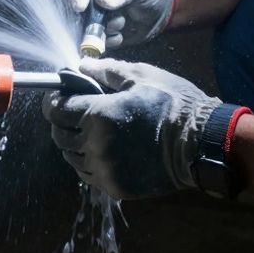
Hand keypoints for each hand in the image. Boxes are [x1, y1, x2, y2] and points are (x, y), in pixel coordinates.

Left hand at [42, 58, 219, 198]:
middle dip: (61, 122)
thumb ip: (107, 70)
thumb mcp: (142, 76)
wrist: (200, 144)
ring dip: (74, 143)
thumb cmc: (174, 104)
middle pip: (59, 135)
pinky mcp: (115, 187)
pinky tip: (102, 150)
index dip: (53, 101)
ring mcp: (105, 169)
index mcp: (99, 114)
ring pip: (71, 158)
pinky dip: (88, 161)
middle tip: (73, 112)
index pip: (57, 110)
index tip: (57, 97)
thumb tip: (81, 65)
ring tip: (90, 132)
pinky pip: (88, 174)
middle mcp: (95, 145)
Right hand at [62, 0, 173, 47]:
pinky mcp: (92, 27)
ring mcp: (88, 7)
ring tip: (121, 22)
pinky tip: (120, 33)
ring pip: (81, 22)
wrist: (157, 14)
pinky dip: (106, 39)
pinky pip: (91, 37)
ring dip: (102, 28)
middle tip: (109, 21)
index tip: (81, 7)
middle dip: (91, 16)